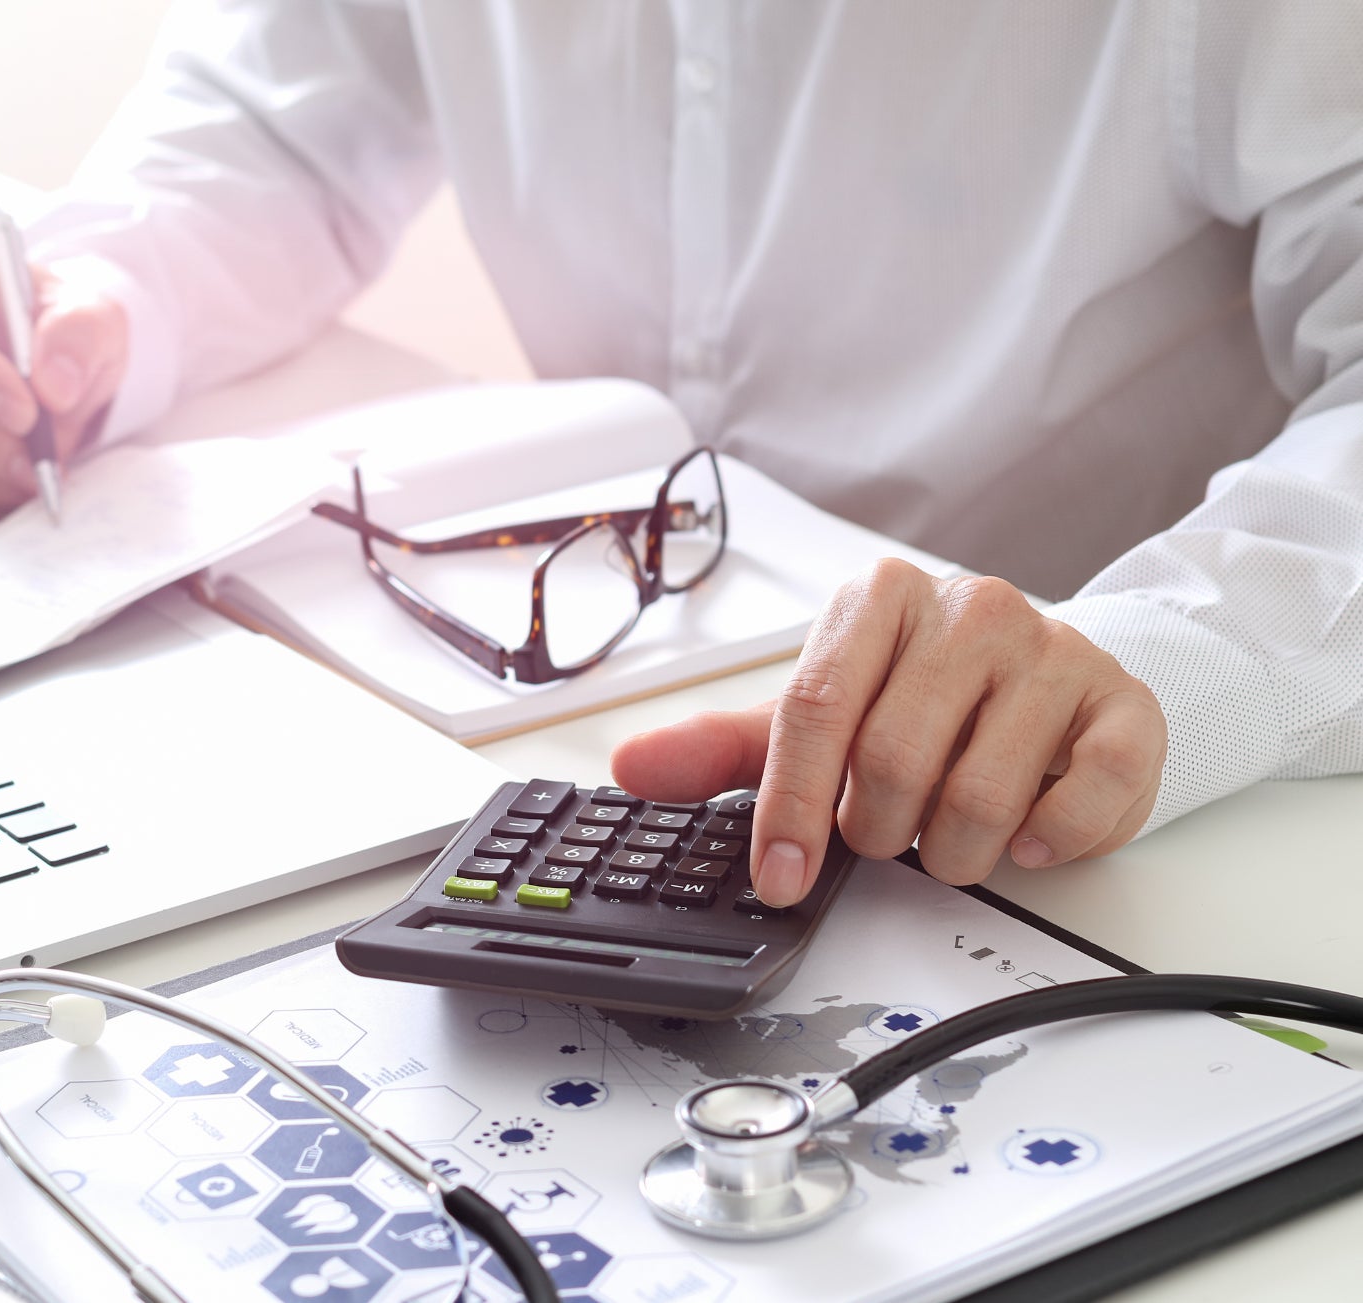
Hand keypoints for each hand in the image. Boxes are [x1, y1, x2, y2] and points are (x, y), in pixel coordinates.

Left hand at [609, 559, 1165, 905]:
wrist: (1049, 681)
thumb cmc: (919, 700)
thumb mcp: (818, 718)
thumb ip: (724, 749)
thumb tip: (631, 766)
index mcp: (879, 600)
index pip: (816, 708)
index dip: (791, 807)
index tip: (782, 876)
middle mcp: (970, 608)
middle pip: (892, 762)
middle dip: (879, 830)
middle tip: (888, 831)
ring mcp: (1053, 650)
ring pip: (978, 797)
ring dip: (953, 850)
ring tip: (950, 832)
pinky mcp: (1122, 705)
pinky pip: (1080, 802)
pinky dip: (1044, 842)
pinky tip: (1026, 830)